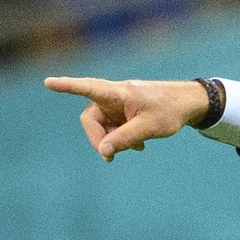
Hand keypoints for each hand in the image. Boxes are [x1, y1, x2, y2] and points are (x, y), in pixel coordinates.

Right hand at [43, 76, 208, 161]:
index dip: (67, 86)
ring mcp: (119, 105)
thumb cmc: (170, 110)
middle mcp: (115, 96)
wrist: (190, 104)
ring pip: (104, 125)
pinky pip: (115, 127)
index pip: (88, 87)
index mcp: (118, 93)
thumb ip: (125, 139)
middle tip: (110, 157)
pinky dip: (123, 137)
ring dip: (114, 140)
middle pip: (91, 118)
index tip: (48, 82)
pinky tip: (140, 146)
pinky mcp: (126, 112)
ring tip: (137, 147)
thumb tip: (103, 152)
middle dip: (98, 138)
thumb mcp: (149, 127)